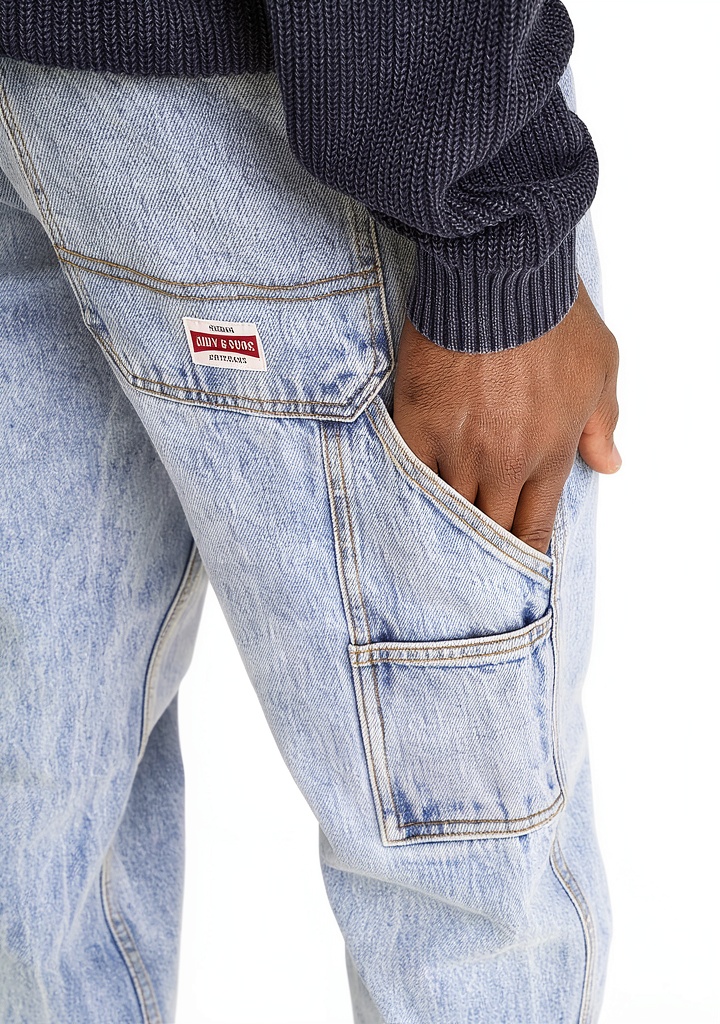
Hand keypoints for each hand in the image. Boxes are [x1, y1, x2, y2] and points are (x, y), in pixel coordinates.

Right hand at [391, 278, 620, 552]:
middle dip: (482, 544)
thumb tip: (609, 465)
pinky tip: (404, 503)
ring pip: (446, 509)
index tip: (512, 561)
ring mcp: (457, 445)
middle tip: (470, 555)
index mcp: (549, 454)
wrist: (500, 275)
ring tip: (432, 539)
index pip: (533, 525)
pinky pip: (408, 474)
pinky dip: (408, 491)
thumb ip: (603, 424)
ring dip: (443, 524)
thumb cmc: (553, 316)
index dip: (521, 550)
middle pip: (488, 527)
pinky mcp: (418, 421)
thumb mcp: (600, 367)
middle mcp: (503, 461)